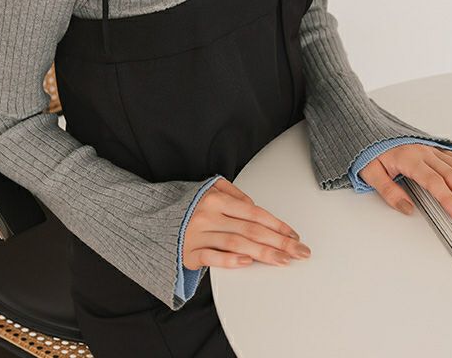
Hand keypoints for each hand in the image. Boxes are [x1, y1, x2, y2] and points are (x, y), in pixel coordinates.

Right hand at [182, 177, 311, 269]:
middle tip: (299, 251)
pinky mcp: (190, 253)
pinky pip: (213, 258)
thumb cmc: (187, 205)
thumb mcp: (208, 188)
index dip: (276, 225)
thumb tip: (255, 207)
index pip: (254, 213)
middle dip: (279, 242)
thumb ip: (233, 194)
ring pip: (237, 244)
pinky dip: (230, 261)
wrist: (152, 219)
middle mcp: (208, 215)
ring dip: (263, 254)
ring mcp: (198, 235)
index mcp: (215, 198)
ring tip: (283, 260)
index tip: (294, 235)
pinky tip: (247, 264)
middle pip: (250, 230)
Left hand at [358, 144, 451, 221]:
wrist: (365, 127)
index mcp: (408, 158)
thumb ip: (388, 191)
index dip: (448, 200)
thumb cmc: (367, 149)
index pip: (434, 182)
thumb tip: (407, 208)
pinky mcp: (432, 146)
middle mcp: (423, 151)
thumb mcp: (369, 172)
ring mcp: (429, 148)